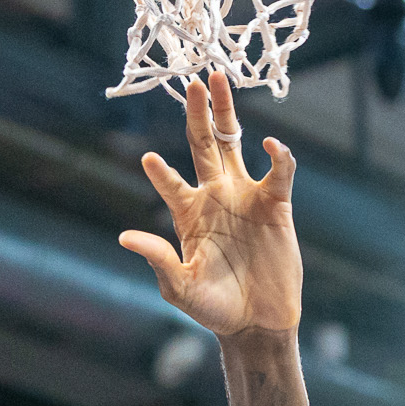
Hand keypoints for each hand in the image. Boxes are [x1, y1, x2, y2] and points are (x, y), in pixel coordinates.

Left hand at [119, 72, 302, 336]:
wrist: (256, 323)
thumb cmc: (214, 308)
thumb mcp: (180, 288)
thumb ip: (158, 259)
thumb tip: (125, 237)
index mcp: (188, 214)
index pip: (171, 183)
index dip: (160, 173)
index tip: (148, 160)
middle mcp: (215, 197)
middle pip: (204, 144)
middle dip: (197, 114)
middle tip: (193, 82)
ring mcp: (245, 197)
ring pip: (236, 143)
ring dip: (227, 113)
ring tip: (218, 81)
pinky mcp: (276, 205)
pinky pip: (278, 173)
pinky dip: (279, 156)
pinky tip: (272, 144)